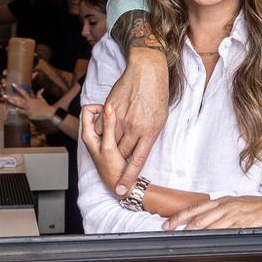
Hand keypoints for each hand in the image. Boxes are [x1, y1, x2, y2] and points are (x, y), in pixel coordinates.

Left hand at [3, 84, 54, 122]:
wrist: (48, 112)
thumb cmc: (45, 106)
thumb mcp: (42, 99)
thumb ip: (39, 94)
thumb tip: (41, 89)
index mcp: (31, 99)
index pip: (23, 92)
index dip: (18, 88)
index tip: (12, 84)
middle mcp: (28, 103)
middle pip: (18, 99)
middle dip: (11, 97)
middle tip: (4, 95)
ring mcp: (28, 109)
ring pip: (19, 105)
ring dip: (13, 102)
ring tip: (7, 100)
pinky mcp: (29, 114)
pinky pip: (23, 112)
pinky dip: (19, 111)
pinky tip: (15, 110)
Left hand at [80, 103, 125, 188]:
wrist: (121, 183)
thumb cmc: (112, 168)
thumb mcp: (110, 145)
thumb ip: (108, 126)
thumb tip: (108, 107)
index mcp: (87, 134)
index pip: (86, 110)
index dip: (98, 107)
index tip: (110, 111)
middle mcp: (92, 135)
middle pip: (95, 113)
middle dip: (106, 111)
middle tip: (118, 116)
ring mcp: (100, 138)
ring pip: (104, 120)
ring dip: (112, 118)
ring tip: (123, 123)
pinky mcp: (109, 141)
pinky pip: (111, 127)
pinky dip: (117, 124)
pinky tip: (125, 129)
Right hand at [104, 48, 168, 195]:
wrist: (147, 71)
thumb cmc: (157, 95)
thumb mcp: (160, 119)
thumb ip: (149, 136)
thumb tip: (140, 149)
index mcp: (150, 132)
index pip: (137, 161)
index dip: (129, 177)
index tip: (122, 189)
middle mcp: (134, 127)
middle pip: (121, 153)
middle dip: (118, 162)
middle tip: (115, 168)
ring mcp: (121, 118)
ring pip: (110, 142)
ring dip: (109, 148)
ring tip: (108, 152)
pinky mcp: (111, 110)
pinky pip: (101, 128)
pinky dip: (101, 133)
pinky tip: (103, 133)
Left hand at [163, 196, 261, 230]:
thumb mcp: (242, 205)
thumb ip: (225, 212)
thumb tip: (210, 220)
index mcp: (226, 201)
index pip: (198, 207)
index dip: (181, 216)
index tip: (168, 224)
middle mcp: (229, 205)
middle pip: (199, 216)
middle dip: (182, 225)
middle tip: (168, 232)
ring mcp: (236, 214)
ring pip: (209, 224)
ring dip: (194, 232)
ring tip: (181, 239)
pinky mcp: (245, 223)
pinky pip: (225, 231)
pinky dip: (213, 236)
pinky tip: (205, 242)